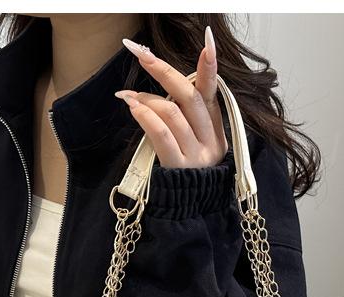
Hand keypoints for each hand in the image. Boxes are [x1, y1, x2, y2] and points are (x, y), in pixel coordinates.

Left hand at [117, 26, 227, 168]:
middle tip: (140, 53)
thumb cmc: (185, 169)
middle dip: (163, 71)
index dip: (210, 66)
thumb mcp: (195, 141)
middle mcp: (209, 140)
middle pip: (189, 96)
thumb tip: (168, 81)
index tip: (207, 41)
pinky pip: (162, 135)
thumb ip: (189, 116)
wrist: (187, 207)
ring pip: (172, 112)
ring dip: (146, 98)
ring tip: (128, 96)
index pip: (212, 91)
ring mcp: (195, 155)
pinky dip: (146, 117)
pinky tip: (133, 107)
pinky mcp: (179, 166)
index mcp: (215, 129)